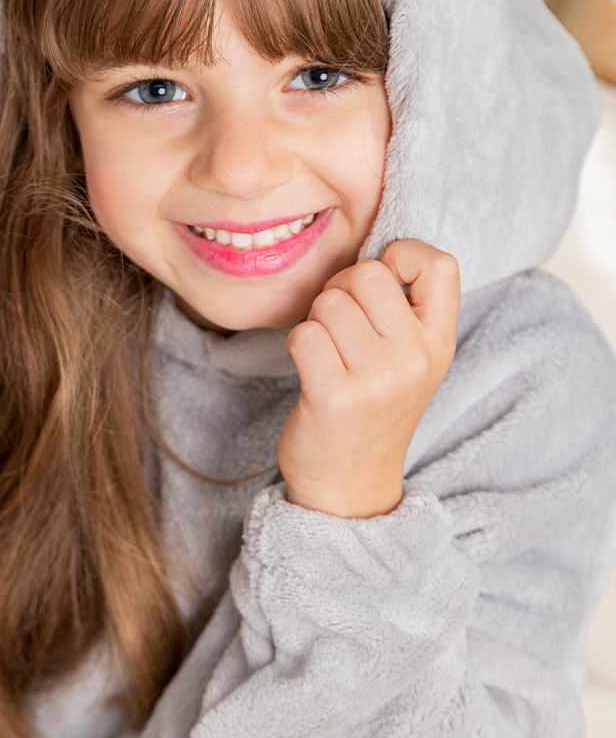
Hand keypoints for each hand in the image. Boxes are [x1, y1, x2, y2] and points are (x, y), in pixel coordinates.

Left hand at [278, 240, 459, 517]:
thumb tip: (374, 251)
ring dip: (316, 321)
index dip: (402, 257)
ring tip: (327, 354)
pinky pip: (304, 333)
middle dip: (341, 290)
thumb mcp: (409, 360)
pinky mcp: (335, 395)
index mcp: (439, 342)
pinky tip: (310, 372)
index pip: (440, 263)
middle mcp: (416, 358)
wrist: (349, 486)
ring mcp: (378, 378)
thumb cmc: (370, 409)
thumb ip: (404, 309)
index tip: (383, 285)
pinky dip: (298, 345)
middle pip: (367, 274)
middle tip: (339, 327)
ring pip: (329, 301)